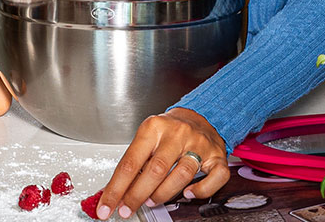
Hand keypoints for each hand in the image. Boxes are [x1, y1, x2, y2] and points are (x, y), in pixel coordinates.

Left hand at [96, 108, 230, 219]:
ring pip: (182, 174)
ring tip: (151, 201)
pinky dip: (201, 190)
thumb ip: (133, 164)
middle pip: (156, 170)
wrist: (200, 116)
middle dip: (137, 195)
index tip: (107, 205)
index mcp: (154, 127)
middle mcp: (177, 134)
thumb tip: (114, 192)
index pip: (130, 162)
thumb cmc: (169, 131)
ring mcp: (199, 144)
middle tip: (127, 208)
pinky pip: (215, 177)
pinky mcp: (217, 155)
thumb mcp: (146, 139)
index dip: (116, 188)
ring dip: (163, 194)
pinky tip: (188, 194)